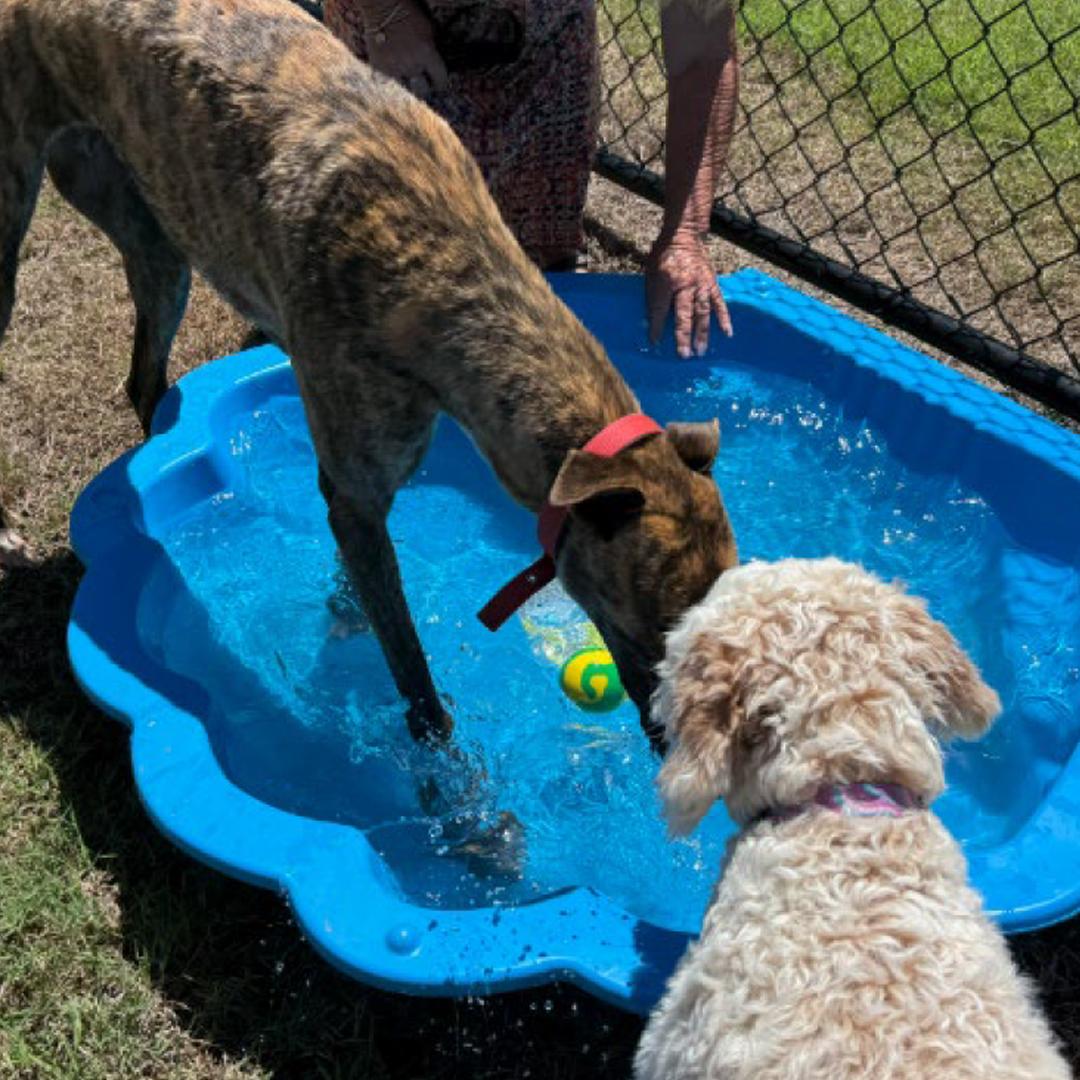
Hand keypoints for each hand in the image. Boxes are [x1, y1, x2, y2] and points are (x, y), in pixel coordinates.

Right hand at [364, 0, 448, 96]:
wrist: (382, 5)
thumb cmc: (409, 13)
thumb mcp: (430, 28)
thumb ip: (436, 50)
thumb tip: (440, 65)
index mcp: (427, 53)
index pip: (440, 80)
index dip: (441, 83)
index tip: (439, 82)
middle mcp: (411, 64)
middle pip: (422, 89)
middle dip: (425, 85)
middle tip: (424, 79)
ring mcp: (394, 67)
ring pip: (406, 85)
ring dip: (408, 78)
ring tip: (406, 65)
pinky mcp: (379, 67)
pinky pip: (390, 78)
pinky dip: (393, 72)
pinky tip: (393, 59)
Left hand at [646, 233, 731, 358]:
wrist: (684, 236)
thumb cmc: (663, 257)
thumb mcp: (651, 274)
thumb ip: (652, 297)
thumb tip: (651, 322)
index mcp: (667, 281)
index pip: (660, 309)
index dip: (657, 327)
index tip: (655, 343)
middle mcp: (686, 284)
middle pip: (684, 315)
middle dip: (683, 337)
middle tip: (684, 355)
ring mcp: (701, 285)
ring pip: (703, 313)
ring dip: (702, 333)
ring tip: (701, 351)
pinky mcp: (712, 284)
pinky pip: (719, 303)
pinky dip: (724, 318)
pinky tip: (727, 333)